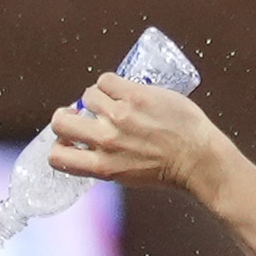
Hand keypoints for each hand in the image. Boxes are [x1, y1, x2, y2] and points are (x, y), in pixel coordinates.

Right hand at [47, 76, 226, 193]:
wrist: (198, 157)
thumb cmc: (168, 169)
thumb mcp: (127, 176)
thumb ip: (106, 161)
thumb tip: (91, 145)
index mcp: (103, 167)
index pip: (58, 157)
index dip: (58, 145)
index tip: (68, 140)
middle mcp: (106, 142)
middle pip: (61, 122)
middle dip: (65, 115)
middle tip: (80, 114)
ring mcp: (119, 116)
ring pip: (87, 95)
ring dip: (97, 97)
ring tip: (115, 101)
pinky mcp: (134, 95)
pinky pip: (106, 80)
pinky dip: (111, 83)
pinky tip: (124, 90)